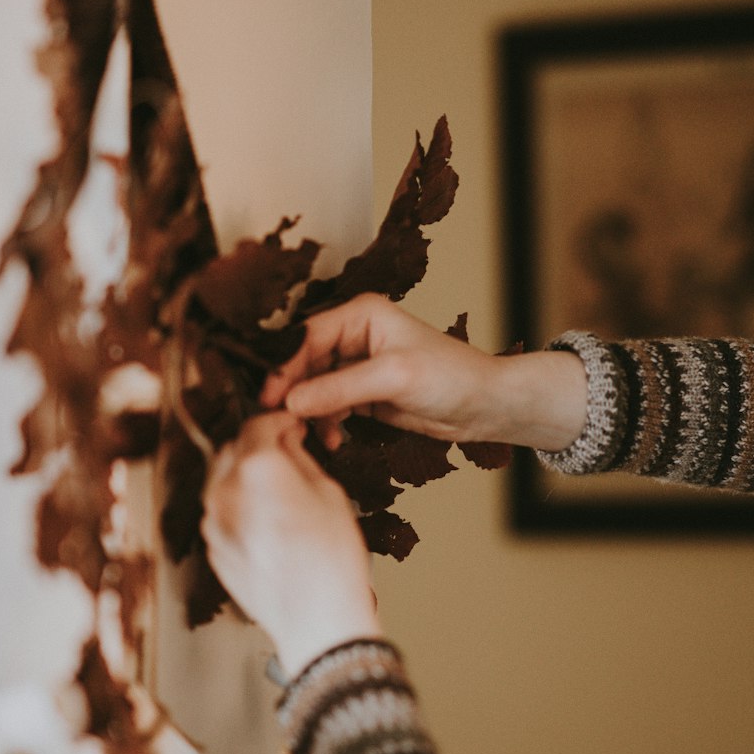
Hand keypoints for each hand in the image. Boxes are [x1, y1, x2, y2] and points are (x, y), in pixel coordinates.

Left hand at [201, 412, 381, 677]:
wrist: (316, 621)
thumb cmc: (330, 560)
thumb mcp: (329, 494)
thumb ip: (299, 458)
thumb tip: (288, 441)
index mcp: (256, 468)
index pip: (257, 424)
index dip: (279, 420)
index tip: (292, 426)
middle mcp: (224, 490)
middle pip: (234, 449)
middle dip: (259, 446)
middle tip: (289, 453)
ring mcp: (214, 521)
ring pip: (224, 480)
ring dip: (246, 475)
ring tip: (281, 490)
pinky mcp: (213, 548)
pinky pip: (222, 512)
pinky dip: (240, 506)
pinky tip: (269, 521)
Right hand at [261, 293, 586, 451]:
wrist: (484, 405)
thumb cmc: (450, 376)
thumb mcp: (393, 378)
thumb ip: (340, 388)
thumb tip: (292, 401)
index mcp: (360, 314)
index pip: (306, 336)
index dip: (284, 366)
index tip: (270, 396)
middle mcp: (354, 335)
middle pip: (303, 362)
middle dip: (293, 392)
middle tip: (279, 420)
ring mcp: (356, 366)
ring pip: (313, 387)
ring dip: (309, 412)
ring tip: (310, 436)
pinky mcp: (362, 393)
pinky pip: (329, 407)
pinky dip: (326, 423)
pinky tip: (332, 439)